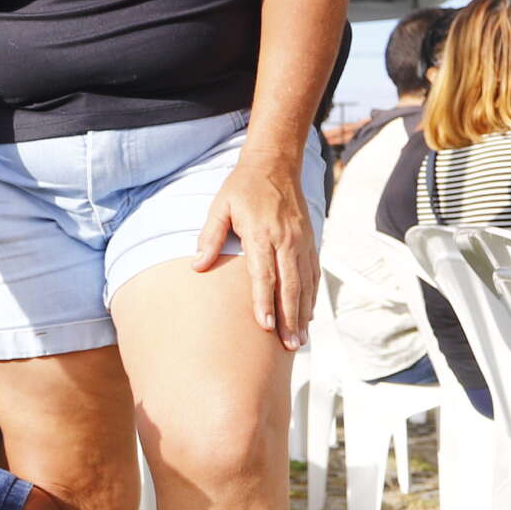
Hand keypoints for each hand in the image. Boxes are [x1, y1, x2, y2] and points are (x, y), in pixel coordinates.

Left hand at [193, 149, 318, 350]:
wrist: (275, 164)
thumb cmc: (243, 187)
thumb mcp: (220, 206)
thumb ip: (210, 236)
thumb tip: (197, 265)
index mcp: (262, 233)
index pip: (264, 275)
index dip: (265, 302)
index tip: (264, 326)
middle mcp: (286, 240)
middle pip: (290, 286)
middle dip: (289, 318)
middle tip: (290, 345)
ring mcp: (301, 241)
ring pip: (305, 283)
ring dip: (303, 313)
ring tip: (300, 340)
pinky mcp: (309, 241)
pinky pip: (313, 274)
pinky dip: (311, 296)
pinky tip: (308, 315)